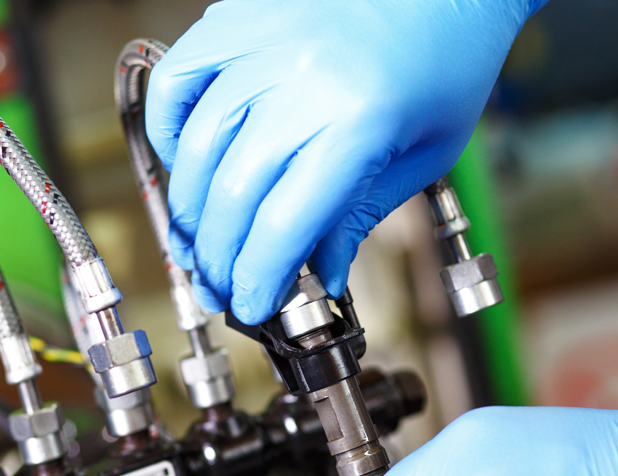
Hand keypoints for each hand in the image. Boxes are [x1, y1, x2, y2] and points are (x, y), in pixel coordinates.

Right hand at [146, 0, 541, 323]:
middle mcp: (303, 80)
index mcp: (359, 122)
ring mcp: (265, 43)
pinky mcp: (242, 17)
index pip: (284, 223)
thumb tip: (317, 274)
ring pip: (198, 144)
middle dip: (219, 257)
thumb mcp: (423, 155)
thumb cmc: (448, 61)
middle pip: (233, 193)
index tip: (252, 305)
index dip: (259, 277)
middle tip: (219, 287)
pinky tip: (186, 163)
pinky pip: (179, 76)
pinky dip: (169, 126)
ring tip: (198, 243)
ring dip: (189, 208)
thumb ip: (360, 215)